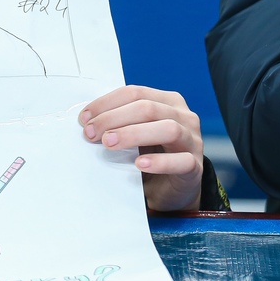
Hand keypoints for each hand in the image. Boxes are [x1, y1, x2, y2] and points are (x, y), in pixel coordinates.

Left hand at [79, 85, 202, 211]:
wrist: (169, 187)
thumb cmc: (149, 153)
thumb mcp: (133, 131)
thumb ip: (117, 121)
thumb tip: (87, 119)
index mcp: (167, 101)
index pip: (135, 93)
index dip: (107, 103)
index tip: (84, 119)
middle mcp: (183, 116)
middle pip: (148, 108)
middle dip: (114, 118)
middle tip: (92, 133)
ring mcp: (193, 141)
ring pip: (168, 129)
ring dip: (133, 134)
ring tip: (109, 143)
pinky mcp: (195, 167)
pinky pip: (182, 161)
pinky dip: (159, 162)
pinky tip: (139, 164)